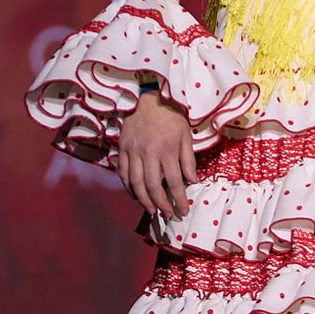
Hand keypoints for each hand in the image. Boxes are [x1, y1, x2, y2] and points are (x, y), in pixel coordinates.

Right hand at [118, 90, 197, 219]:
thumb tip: (192, 181)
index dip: (179, 199)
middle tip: (167, 215)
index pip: (175, 181)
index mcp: (167, 149)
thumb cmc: (171, 117)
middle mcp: (148, 152)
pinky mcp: (121, 149)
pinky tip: (136, 196)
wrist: (148, 98)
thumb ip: (188, 160)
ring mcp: (132, 151)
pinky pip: (122, 174)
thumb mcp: (186, 135)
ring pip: (135, 183)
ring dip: (144, 201)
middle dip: (161, 204)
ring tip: (153, 210)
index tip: (183, 211)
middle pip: (153, 186)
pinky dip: (129, 188)